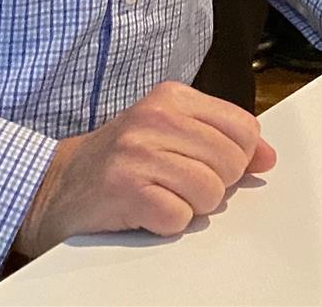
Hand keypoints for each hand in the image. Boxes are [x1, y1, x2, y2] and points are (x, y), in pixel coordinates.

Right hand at [13, 82, 275, 256]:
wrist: (54, 187)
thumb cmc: (118, 161)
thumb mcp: (170, 134)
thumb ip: (221, 139)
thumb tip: (268, 156)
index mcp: (171, 98)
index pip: (243, 128)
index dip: (238, 158)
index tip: (214, 165)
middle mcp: (154, 119)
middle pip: (231, 163)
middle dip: (214, 185)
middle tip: (180, 184)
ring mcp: (138, 154)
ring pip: (210, 192)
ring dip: (191, 206)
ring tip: (163, 196)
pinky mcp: (125, 190)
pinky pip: (179, 218)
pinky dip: (167, 224)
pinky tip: (147, 211)